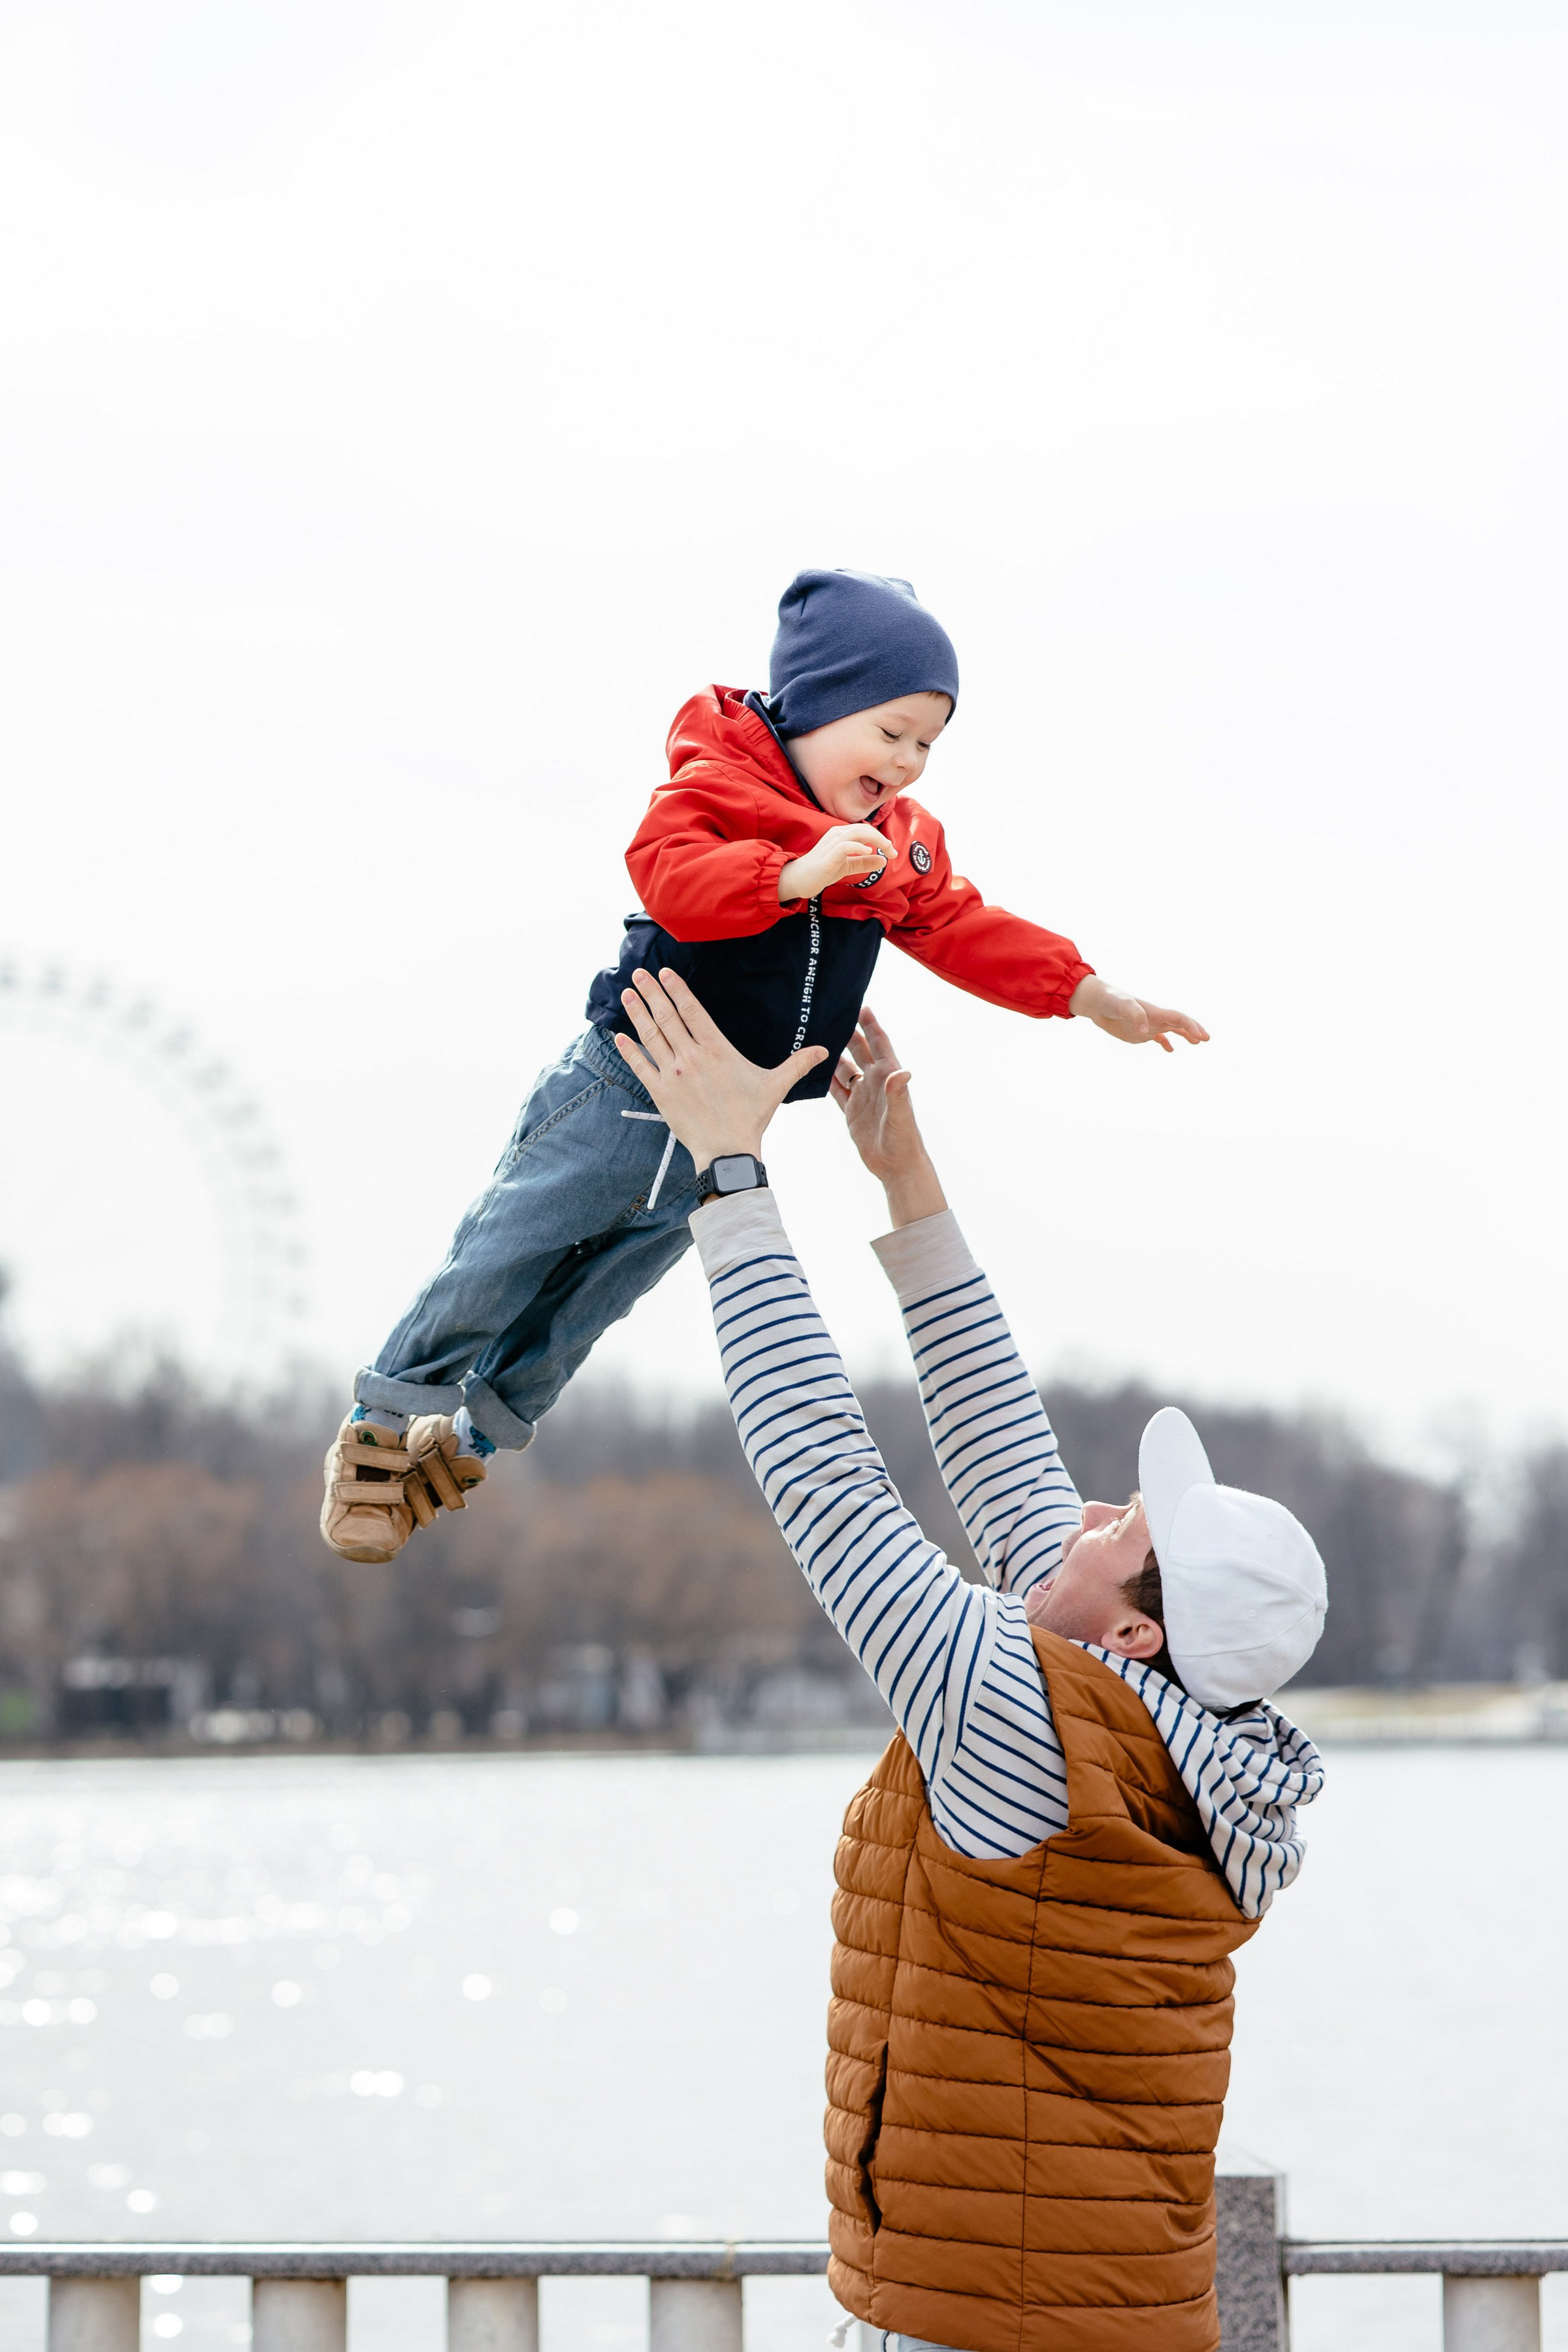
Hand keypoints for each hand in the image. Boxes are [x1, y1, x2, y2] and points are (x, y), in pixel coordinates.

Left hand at [616, 967, 825, 1173]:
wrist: (727, 1150)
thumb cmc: (751, 1117)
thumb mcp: (775, 1086)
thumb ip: (797, 1064)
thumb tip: (824, 1050)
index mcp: (717, 1049)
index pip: (692, 1010)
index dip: (677, 989)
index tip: (665, 972)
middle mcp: (691, 1056)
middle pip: (667, 1016)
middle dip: (651, 992)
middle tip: (638, 973)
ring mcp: (673, 1074)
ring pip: (651, 1035)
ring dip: (637, 1012)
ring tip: (627, 993)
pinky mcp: (660, 1093)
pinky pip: (640, 1066)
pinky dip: (629, 1049)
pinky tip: (619, 1035)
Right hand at [778, 823, 893, 902]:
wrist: (799, 880)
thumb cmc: (822, 871)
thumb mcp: (847, 866)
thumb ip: (864, 863)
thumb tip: (884, 860)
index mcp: (841, 835)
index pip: (865, 830)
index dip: (881, 839)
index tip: (892, 852)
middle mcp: (836, 835)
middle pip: (863, 828)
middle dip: (882, 839)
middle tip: (893, 852)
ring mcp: (830, 844)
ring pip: (856, 832)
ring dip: (875, 840)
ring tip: (886, 850)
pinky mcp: (827, 856)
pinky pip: (844, 845)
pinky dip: (858, 847)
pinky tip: (868, 851)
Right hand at [830, 1007, 947, 1229]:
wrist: (896, 1166)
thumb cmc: (903, 1140)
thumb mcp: (900, 1116)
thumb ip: (899, 1093)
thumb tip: (903, 1072)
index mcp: (889, 1077)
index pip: (880, 1044)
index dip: (872, 1026)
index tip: (862, 1007)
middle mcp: (875, 1083)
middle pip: (860, 1051)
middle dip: (850, 1033)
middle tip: (834, 1016)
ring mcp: (863, 1096)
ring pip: (846, 1068)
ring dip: (835, 1055)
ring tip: (819, 1039)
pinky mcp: (852, 1111)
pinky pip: (837, 1089)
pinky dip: (827, 1079)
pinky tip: (815, 1069)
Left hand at [1068, 975, 1209, 1052]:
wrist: (1098, 1003)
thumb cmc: (1111, 1000)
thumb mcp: (1123, 1006)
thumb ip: (1136, 1016)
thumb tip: (1146, 1032)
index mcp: (1155, 1012)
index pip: (1179, 1018)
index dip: (1192, 1026)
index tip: (1202, 1037)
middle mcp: (1155, 1018)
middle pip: (1180, 1023)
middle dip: (1194, 1030)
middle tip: (1207, 1039)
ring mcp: (1149, 1025)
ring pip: (1172, 1030)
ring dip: (1185, 1035)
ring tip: (1197, 1043)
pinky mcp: (1139, 1033)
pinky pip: (1157, 1037)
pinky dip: (1165, 1043)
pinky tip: (1170, 1050)